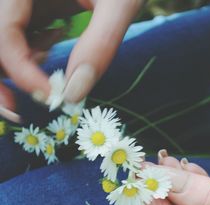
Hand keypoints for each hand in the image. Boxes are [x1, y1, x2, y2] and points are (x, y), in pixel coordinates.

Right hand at [0, 0, 142, 121]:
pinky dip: (26, 50)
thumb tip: (73, 93)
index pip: (3, 30)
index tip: (50, 96)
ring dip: (13, 65)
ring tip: (45, 73)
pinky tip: (54, 39)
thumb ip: (100, 44)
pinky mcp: (28, 4)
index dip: (20, 69)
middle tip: (15, 109)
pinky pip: (14, 32)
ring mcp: (19, 0)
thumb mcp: (120, 3)